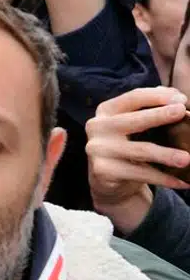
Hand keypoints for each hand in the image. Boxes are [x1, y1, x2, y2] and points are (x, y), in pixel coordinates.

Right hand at [86, 87, 189, 233]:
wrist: (105, 178)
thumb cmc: (126, 144)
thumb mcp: (132, 123)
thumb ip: (149, 108)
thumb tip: (177, 97)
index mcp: (106, 111)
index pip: (133, 98)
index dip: (157, 96)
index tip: (182, 100)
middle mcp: (98, 128)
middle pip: (133, 120)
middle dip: (160, 115)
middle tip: (182, 112)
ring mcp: (98, 150)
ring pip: (140, 151)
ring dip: (167, 154)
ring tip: (187, 159)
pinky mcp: (103, 171)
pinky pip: (140, 174)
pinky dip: (164, 179)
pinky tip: (182, 182)